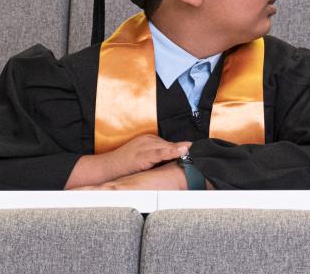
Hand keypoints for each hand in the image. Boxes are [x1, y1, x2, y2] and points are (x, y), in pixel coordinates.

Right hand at [65, 134, 190, 188]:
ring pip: (168, 147)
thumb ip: (157, 159)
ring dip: (182, 150)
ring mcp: (145, 146)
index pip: (171, 145)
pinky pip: (159, 153)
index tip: (200, 150)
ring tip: (196, 150)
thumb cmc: (124, 167)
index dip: (184, 150)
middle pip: (172, 145)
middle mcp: (149, 140)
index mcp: (151, 140)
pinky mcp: (141, 154)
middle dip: (185, 149)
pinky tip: (183, 151)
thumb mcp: (143, 160)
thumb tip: (175, 164)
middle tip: (203, 151)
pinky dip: (171, 152)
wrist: (105, 169)